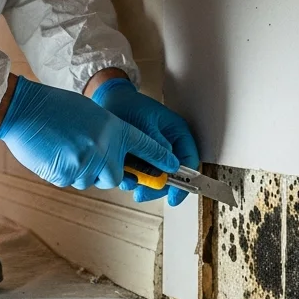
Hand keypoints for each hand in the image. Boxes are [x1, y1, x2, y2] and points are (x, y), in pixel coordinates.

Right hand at [0, 77, 178, 189]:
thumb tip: (115, 157)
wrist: (25, 110)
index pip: (146, 146)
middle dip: (107, 171)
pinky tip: (56, 152)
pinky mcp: (66, 176)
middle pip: (117, 176)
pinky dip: (66, 171)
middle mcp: (104, 149)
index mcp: (114, 129)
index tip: (173, 166)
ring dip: (82, 169)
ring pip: (92, 180)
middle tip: (89, 153)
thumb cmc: (56, 107)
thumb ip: (109, 135)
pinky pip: (72, 181)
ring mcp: (85, 165)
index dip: (161, 158)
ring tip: (66, 146)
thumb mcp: (92, 113)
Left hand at [90, 78, 199, 205]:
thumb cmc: (129, 105)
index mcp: (178, 132)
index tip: (173, 198)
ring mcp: (157, 151)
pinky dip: (134, 177)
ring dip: (143, 183)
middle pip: (173, 174)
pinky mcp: (143, 156)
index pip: (189, 161)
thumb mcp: (144, 124)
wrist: (108, 101)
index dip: (184, 181)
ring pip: (157, 176)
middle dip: (157, 187)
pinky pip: (143, 173)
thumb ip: (157, 145)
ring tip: (127, 182)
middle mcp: (171, 144)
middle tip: (141, 194)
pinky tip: (123, 176)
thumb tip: (171, 166)